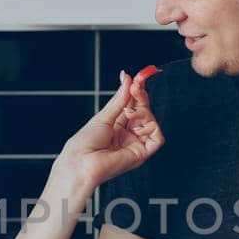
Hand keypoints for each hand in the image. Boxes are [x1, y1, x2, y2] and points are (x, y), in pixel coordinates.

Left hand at [57, 72, 163, 189]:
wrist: (81, 161)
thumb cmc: (86, 142)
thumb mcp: (104, 115)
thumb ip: (120, 98)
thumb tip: (127, 77)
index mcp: (118, 127)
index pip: (134, 106)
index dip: (137, 93)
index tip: (137, 80)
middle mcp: (128, 136)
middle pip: (145, 112)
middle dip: (141, 99)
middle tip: (136, 88)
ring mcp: (135, 145)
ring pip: (152, 123)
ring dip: (144, 112)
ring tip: (129, 112)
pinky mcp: (141, 154)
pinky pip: (157, 139)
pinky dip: (151, 128)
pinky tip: (136, 126)